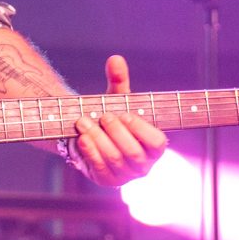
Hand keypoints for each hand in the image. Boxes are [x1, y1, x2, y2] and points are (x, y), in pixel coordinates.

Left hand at [70, 55, 165, 188]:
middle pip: (133, 153)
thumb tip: (115, 59)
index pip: (157, 143)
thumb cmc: (112, 116)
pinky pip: (99, 168)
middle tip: (103, 116)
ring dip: (98, 139)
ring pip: (114, 159)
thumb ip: (119, 81)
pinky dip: (90, 151)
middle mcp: (143, 165)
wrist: (90, 133)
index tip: (124, 114)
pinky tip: (82, 137)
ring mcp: (125, 176)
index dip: (140, 129)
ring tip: (84, 121)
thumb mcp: (116, 98)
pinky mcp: (106, 180)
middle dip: (116, 132)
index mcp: (154, 147)